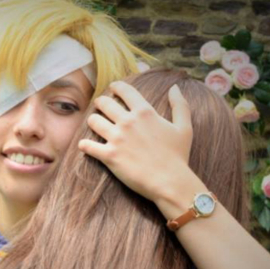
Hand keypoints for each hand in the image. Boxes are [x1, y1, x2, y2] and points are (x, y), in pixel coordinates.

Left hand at [78, 81, 194, 203]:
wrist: (169, 181)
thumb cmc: (178, 156)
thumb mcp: (184, 128)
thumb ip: (180, 105)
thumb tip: (175, 88)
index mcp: (145, 112)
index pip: (125, 91)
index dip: (117, 87)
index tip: (113, 88)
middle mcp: (128, 122)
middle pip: (104, 103)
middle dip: (101, 102)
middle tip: (100, 105)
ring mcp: (117, 138)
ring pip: (93, 120)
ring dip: (92, 121)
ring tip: (95, 123)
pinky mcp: (109, 155)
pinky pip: (88, 146)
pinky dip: (84, 145)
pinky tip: (85, 145)